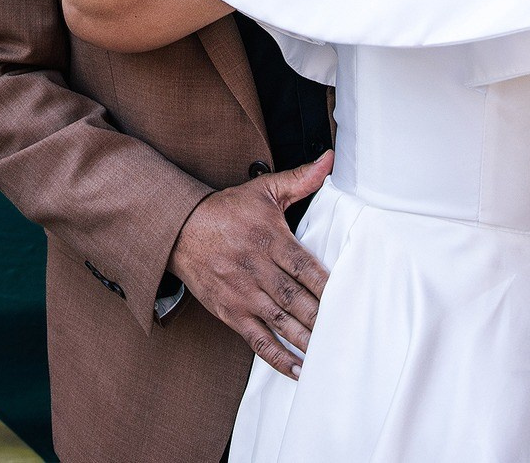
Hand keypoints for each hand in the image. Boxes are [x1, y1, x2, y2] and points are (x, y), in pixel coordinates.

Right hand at [167, 152, 332, 378]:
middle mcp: (256, 268)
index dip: (328, 286)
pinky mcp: (230, 312)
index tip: (350, 299)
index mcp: (269, 238)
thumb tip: (329, 160)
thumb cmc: (226, 211)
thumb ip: (300, 179)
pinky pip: (257, 339)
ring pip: (280, 321)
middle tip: (347, 334)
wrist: (178, 228)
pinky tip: (298, 369)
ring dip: (306, 340)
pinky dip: (278, 357)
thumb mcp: (263, 189)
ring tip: (330, 354)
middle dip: (321, 318)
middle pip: (295, 298)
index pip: (305, 266)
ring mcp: (242, 293)